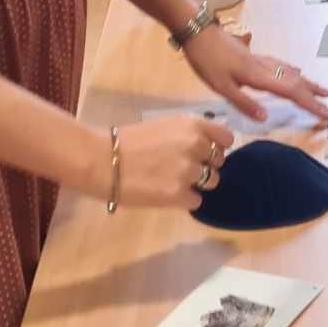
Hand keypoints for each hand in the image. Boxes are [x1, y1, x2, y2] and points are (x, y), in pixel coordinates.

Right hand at [110, 114, 235, 210]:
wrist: (102, 160)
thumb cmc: (127, 141)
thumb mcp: (164, 126)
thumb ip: (187, 135)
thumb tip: (206, 147)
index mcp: (191, 125)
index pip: (226, 138)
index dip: (217, 147)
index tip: (205, 153)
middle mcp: (195, 145)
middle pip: (219, 161)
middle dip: (205, 166)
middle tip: (183, 169)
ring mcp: (188, 171)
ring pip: (211, 182)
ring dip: (197, 184)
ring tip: (174, 182)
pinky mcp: (178, 194)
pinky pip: (196, 201)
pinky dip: (184, 200)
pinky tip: (166, 194)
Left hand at [184, 23, 327, 123]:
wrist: (198, 32)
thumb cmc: (206, 60)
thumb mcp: (220, 86)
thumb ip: (243, 102)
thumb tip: (266, 118)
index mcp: (258, 77)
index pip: (291, 92)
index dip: (311, 104)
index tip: (327, 113)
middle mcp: (264, 67)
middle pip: (296, 82)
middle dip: (314, 95)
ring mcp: (260, 60)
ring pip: (290, 72)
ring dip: (307, 83)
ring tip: (321, 90)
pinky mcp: (254, 56)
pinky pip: (281, 66)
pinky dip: (293, 72)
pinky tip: (294, 71)